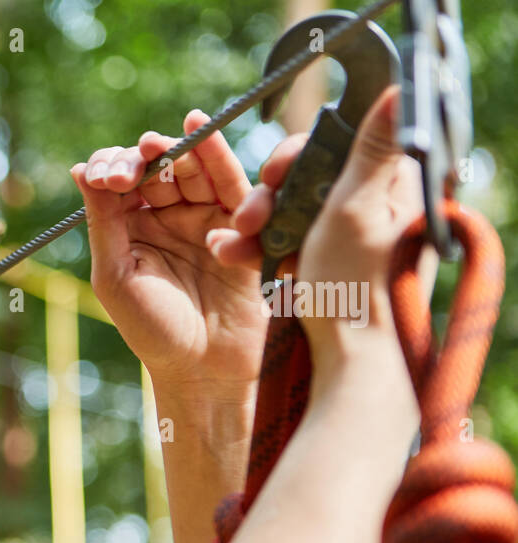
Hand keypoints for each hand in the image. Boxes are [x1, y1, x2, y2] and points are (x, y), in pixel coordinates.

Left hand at [70, 109, 267, 399]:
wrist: (203, 369)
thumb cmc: (152, 330)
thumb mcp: (114, 275)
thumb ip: (103, 222)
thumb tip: (81, 169)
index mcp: (131, 227)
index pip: (122, 179)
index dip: (115, 167)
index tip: (107, 178)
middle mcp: (168, 216)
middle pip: (160, 165)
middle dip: (145, 155)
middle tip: (134, 160)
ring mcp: (205, 218)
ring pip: (194, 168)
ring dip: (179, 148)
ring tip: (160, 143)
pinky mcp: (240, 225)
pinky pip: (232, 184)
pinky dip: (218, 156)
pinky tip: (203, 132)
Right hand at [207, 86, 424, 419]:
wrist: (353, 362)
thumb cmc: (359, 290)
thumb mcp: (359, 208)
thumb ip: (372, 147)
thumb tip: (399, 89)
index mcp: (387, 187)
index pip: (333, 145)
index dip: (294, 157)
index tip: (272, 178)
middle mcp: (364, 208)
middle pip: (301, 177)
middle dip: (265, 195)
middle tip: (248, 220)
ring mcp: (338, 239)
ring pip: (281, 210)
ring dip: (251, 224)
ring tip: (233, 248)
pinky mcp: (315, 266)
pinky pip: (275, 241)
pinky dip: (253, 247)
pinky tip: (237, 259)